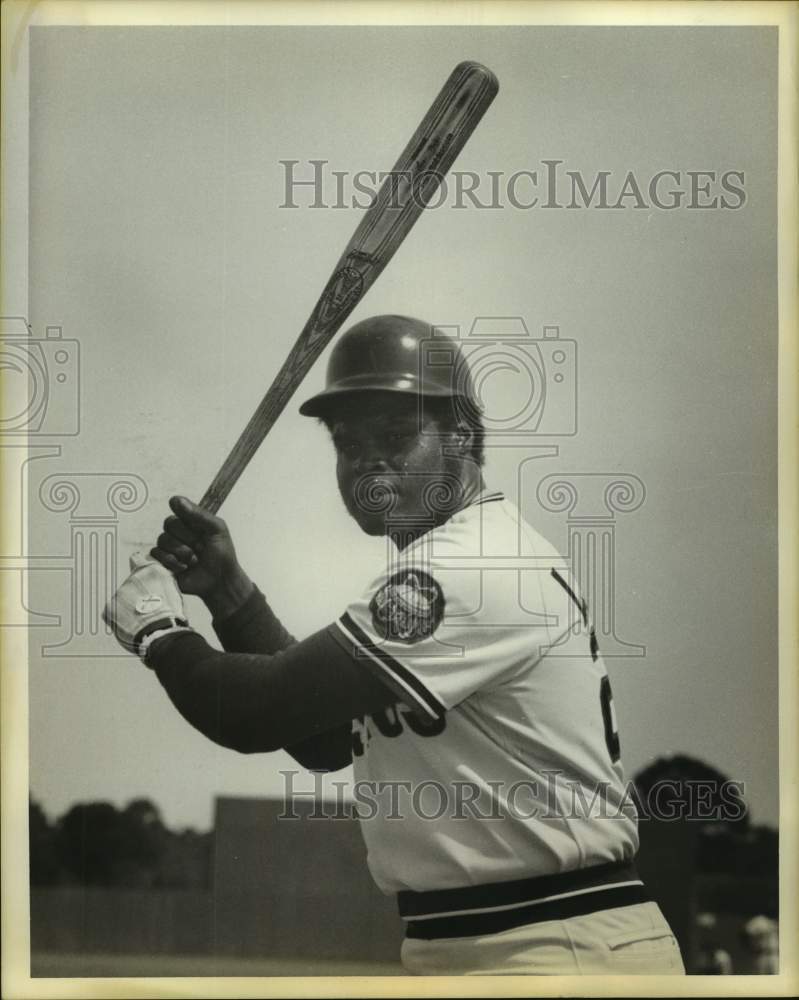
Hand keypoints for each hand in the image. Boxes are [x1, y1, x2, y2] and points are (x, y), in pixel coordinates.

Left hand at [103, 551, 188, 653]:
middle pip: (130, 585)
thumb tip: (155, 586)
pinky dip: (119, 619)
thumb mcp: (173, 592)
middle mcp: (133, 577)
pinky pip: (112, 613)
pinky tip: (132, 625)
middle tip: (146, 610)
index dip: (136, 565)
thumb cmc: (171, 616)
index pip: (137, 558)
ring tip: (142, 621)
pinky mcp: (109, 607)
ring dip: (128, 608)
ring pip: (122, 600)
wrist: (161, 633)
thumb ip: (160, 584)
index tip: (136, 569)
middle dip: (135, 596)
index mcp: (151, 571)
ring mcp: (120, 592)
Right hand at [150, 496, 252, 619]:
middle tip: (201, 548)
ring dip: (182, 552)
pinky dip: (172, 562)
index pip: (177, 506)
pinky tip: (184, 568)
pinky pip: (156, 554)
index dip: (185, 516)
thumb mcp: (217, 530)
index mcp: (191, 520)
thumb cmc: (221, 554)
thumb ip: (199, 514)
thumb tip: (176, 500)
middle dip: (188, 538)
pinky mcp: (162, 561)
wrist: (219, 580)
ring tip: (194, 560)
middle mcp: (178, 531)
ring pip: (163, 540)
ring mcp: (169, 546)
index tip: (197, 526)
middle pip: (169, 524)